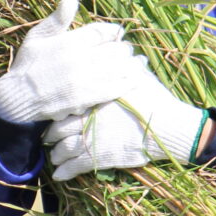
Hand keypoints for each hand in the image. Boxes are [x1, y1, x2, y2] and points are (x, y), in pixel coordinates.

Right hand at [0, 0, 144, 123]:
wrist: (18, 98)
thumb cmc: (28, 65)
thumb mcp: (37, 37)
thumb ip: (57, 20)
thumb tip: (73, 0)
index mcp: (69, 41)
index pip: (101, 31)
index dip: (113, 31)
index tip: (117, 32)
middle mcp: (79, 59)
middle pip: (114, 49)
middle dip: (123, 47)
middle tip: (126, 49)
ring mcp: (84, 80)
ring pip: (119, 68)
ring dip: (132, 64)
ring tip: (138, 61)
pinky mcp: (87, 98)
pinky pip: (116, 88)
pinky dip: (129, 81)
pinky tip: (136, 77)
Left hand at [44, 64, 206, 180]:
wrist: (169, 127)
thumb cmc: (155, 99)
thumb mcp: (137, 74)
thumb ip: (120, 62)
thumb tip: (117, 41)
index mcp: (93, 98)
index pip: (65, 104)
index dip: (57, 111)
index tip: (53, 112)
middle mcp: (88, 118)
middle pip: (58, 128)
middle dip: (50, 134)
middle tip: (46, 136)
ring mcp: (92, 139)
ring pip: (63, 149)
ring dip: (56, 154)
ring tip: (54, 156)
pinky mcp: (100, 158)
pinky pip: (74, 166)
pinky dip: (64, 172)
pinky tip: (58, 175)